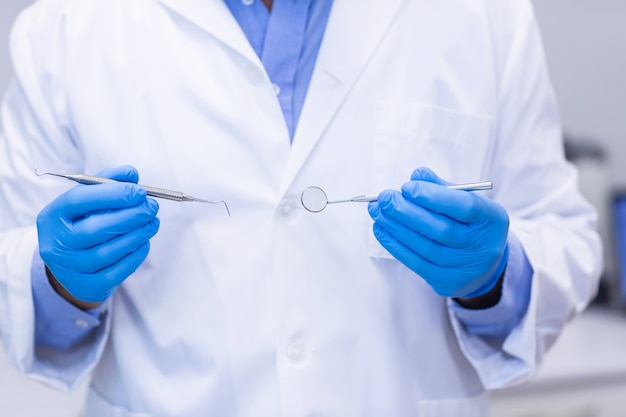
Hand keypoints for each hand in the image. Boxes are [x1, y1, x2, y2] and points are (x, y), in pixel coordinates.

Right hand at [37, 166, 159, 302]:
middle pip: (96, 229)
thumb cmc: (82, 223)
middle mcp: (56, 244)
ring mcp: (71, 268)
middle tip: (152, 207)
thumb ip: (108, 182)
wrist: (70, 265)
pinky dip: (136, 254)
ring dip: (138, 234)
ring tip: (152, 222)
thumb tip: (131, 173)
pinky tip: (144, 242)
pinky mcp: (88, 286)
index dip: (113, 194)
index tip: (140, 191)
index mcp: (52, 216)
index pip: (80, 201)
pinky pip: (119, 270)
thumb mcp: (88, 201)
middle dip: (131, 216)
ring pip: (110, 251)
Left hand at [368, 167, 508, 297]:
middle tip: (384, 198)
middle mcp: (483, 247)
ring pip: (425, 247)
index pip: (464, 207)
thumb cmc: (469, 223)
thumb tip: (417, 176)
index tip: (407, 187)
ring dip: (395, 227)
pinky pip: (416, 263)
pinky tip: (381, 229)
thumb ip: (442, 187)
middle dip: (407, 212)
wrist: (482, 262)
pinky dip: (395, 245)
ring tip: (377, 211)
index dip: (433, 196)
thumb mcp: (465, 201)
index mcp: (492, 220)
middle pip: (441, 230)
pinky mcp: (448, 282)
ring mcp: (465, 268)